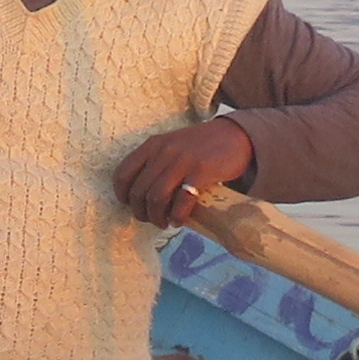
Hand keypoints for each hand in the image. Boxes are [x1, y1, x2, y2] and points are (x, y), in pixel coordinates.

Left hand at [111, 117, 254, 228]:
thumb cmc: (201, 146)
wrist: (236, 136)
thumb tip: (140, 197)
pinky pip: (180, 201)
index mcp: (152, 145)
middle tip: (152, 220)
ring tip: (164, 223)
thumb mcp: (172, 146)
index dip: (123, 196)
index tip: (132, 206)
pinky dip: (176, 216)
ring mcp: (182, 160)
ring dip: (157, 217)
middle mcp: (164, 151)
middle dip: (142, 212)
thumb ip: (156, 164)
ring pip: (156, 198)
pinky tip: (179, 220)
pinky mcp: (201, 171)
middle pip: (139, 191)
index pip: (122, 174)